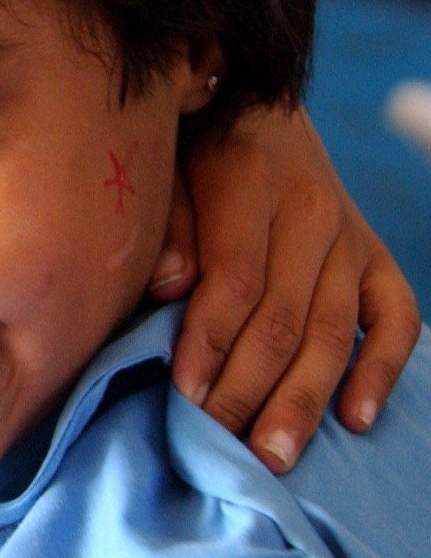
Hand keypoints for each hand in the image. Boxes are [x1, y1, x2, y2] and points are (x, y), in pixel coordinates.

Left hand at [161, 103, 419, 468]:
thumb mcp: (163, 168)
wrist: (250, 103)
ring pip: (333, 331)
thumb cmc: (185, 149)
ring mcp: (352, 239)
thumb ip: (166, 226)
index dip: (210, 341)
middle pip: (285, 317)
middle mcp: (313, 213)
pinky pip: (394, 320)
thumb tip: (170, 288)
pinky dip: (381, 371)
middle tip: (223, 447)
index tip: (184, 395)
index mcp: (252, 182)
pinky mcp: (377, 259)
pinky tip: (357, 420)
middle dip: (251, 390)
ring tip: (274, 455)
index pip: (236, 278)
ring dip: (304, 399)